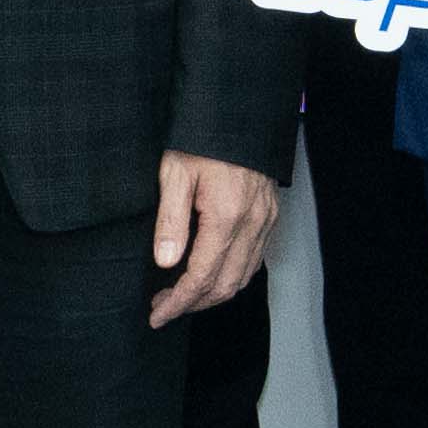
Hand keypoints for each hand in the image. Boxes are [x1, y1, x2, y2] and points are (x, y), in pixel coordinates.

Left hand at [145, 150, 277, 325]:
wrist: (239, 112)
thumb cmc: (203, 137)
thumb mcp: (175, 172)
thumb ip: (170, 220)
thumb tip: (165, 263)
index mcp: (226, 215)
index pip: (201, 277)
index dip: (178, 302)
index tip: (157, 315)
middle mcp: (252, 223)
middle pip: (225, 285)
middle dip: (193, 304)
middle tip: (164, 307)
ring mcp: (265, 220)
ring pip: (243, 277)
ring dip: (213, 294)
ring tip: (183, 295)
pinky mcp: (270, 215)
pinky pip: (255, 260)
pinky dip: (233, 276)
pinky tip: (212, 273)